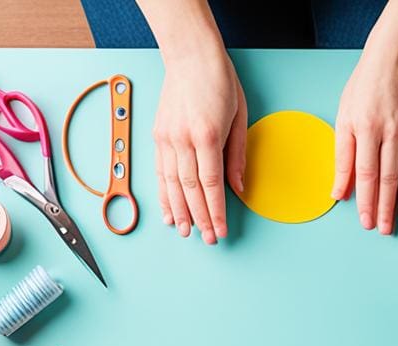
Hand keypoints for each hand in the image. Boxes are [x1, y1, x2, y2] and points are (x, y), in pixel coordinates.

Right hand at [152, 47, 246, 244]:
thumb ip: (237, 155)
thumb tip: (238, 187)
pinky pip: (160, 173)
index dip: (216, 212)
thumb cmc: (219, 81)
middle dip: (199, 218)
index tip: (220, 230)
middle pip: (191, 190)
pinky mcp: (158, 137)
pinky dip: (163, 195)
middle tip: (207, 239)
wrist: (190, 55)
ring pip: (172, 185)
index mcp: (207, 135)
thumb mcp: (239, 116)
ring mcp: (167, 139)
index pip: (211, 184)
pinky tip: (167, 212)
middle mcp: (183, 139)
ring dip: (179, 212)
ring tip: (185, 232)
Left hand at [333, 45, 397, 234]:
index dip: (366, 201)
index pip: (366, 174)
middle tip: (385, 230)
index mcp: (367, 130)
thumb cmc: (363, 89)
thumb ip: (342, 157)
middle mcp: (391, 133)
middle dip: (388, 208)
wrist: (392, 59)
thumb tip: (338, 191)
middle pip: (389, 178)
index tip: (366, 222)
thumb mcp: (343, 119)